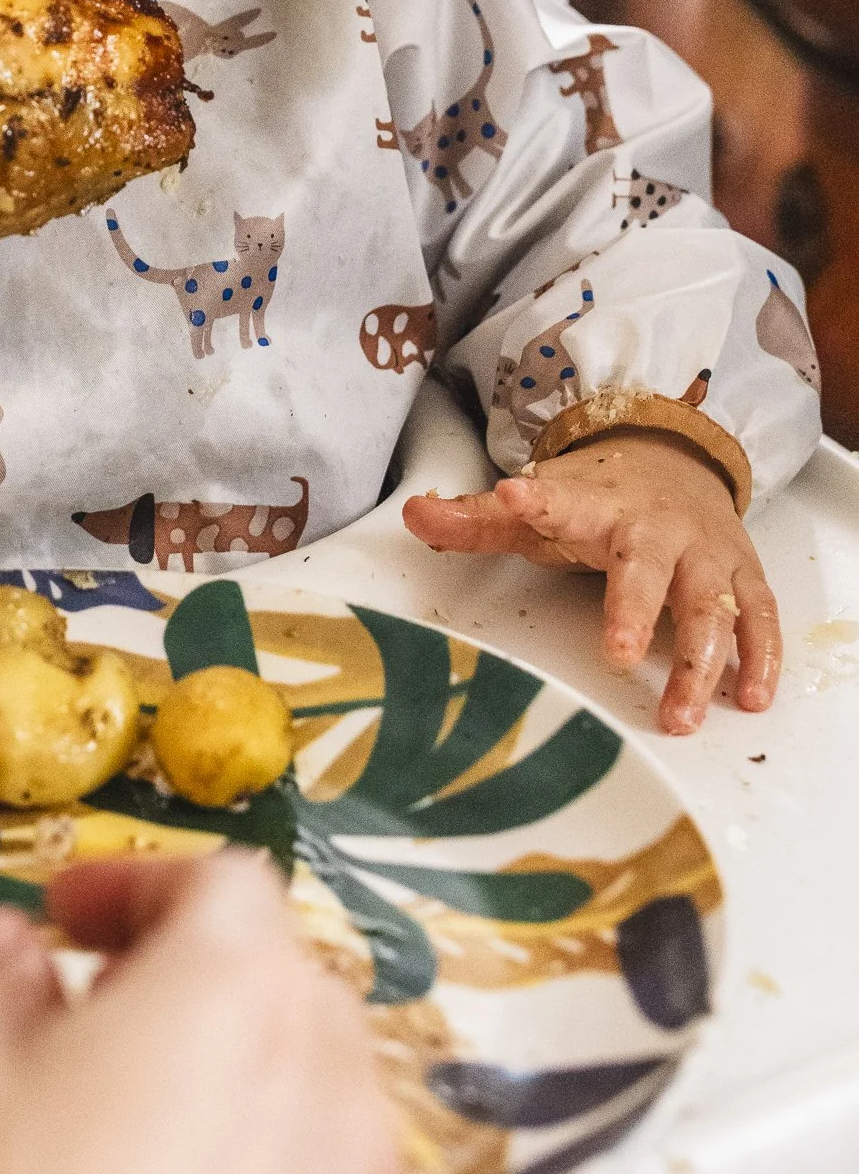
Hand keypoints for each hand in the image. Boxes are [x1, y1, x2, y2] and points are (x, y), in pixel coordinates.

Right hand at [0, 853, 409, 1173]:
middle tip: (91, 1013)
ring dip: (233, 1079)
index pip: (220, 880)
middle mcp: (325, 1080)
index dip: (135, 885)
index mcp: (231, 990)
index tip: (68, 919)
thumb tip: (7, 949)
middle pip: (277, 976)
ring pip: (311, 1088)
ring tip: (126, 1129)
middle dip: (186, 976)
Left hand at [403, 430, 779, 733]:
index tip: (510, 497)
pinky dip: (761, 657)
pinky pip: (760, 617)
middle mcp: (656, 530)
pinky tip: (751, 696)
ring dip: (699, 661)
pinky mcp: (743, 575)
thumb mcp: (539, 505)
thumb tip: (413, 515)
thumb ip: (476, 518)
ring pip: (711, 606)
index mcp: (595, 508)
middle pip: (646, 571)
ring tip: (681, 713)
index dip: (532, 502)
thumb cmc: (599, 498)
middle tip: (616, 653)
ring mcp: (705, 554)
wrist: (674, 460)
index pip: (558, 502)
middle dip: (633, 610)